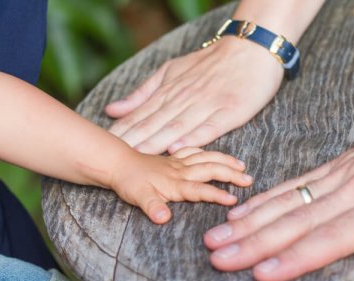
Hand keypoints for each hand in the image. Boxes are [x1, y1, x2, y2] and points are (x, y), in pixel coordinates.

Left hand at [105, 37, 283, 154]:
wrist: (251, 49)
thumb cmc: (212, 63)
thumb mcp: (172, 71)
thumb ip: (143, 92)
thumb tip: (113, 109)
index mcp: (169, 91)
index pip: (140, 116)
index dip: (121, 133)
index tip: (102, 147)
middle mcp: (184, 99)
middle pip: (153, 125)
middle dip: (132, 143)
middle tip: (111, 159)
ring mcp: (207, 105)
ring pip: (177, 128)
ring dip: (155, 144)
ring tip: (137, 159)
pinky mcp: (230, 111)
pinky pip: (210, 127)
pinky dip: (194, 138)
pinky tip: (178, 149)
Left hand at [109, 147, 252, 223]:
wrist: (116, 163)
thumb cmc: (129, 183)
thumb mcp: (138, 198)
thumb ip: (153, 208)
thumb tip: (164, 219)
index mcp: (175, 183)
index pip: (201, 190)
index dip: (218, 194)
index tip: (235, 200)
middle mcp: (181, 171)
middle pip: (211, 170)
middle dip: (231, 174)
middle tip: (248, 179)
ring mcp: (178, 163)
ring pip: (207, 158)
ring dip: (225, 161)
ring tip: (241, 165)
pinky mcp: (173, 158)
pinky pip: (194, 151)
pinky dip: (207, 152)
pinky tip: (213, 154)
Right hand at [203, 91, 353, 280]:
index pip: (335, 235)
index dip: (297, 257)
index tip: (262, 273)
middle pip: (299, 220)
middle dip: (255, 242)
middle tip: (218, 257)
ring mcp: (347, 174)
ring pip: (290, 201)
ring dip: (251, 221)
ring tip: (217, 236)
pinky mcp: (344, 165)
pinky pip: (298, 183)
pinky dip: (269, 198)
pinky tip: (247, 209)